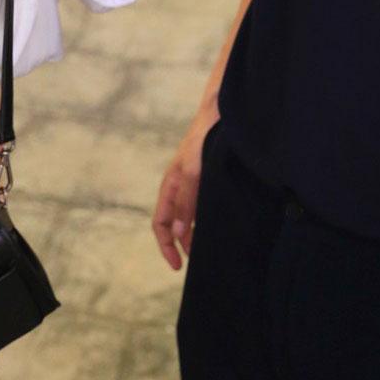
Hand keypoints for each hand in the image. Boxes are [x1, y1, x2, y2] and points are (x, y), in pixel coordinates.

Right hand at [153, 104, 217, 268]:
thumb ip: (186, 201)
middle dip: (181, 244)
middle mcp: (180, 187)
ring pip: (190, 216)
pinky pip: (202, 205)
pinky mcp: (208, 178)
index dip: (166, 246)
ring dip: (195, 233)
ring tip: (208, 249)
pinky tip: (218, 225)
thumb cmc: (203, 140)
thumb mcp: (193, 172)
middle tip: (197, 263)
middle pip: (175, 223)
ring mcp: (194, 182)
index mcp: (170, 186)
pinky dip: (206, 219)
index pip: (161, 224)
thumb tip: (179, 232)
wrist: (219, 113)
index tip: (178, 266)